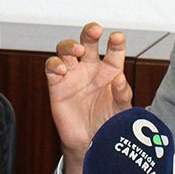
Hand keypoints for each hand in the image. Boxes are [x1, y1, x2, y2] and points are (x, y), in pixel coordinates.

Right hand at [45, 22, 132, 173]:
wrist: (90, 143)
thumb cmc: (108, 123)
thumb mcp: (122, 110)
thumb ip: (123, 95)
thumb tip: (120, 80)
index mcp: (110, 71)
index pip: (114, 50)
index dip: (116, 42)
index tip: (118, 38)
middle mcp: (91, 69)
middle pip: (88, 41)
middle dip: (90, 32)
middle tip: (95, 30)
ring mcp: (73, 75)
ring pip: (66, 49)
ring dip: (70, 45)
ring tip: (78, 50)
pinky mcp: (57, 85)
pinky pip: (51, 68)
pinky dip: (54, 64)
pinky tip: (62, 69)